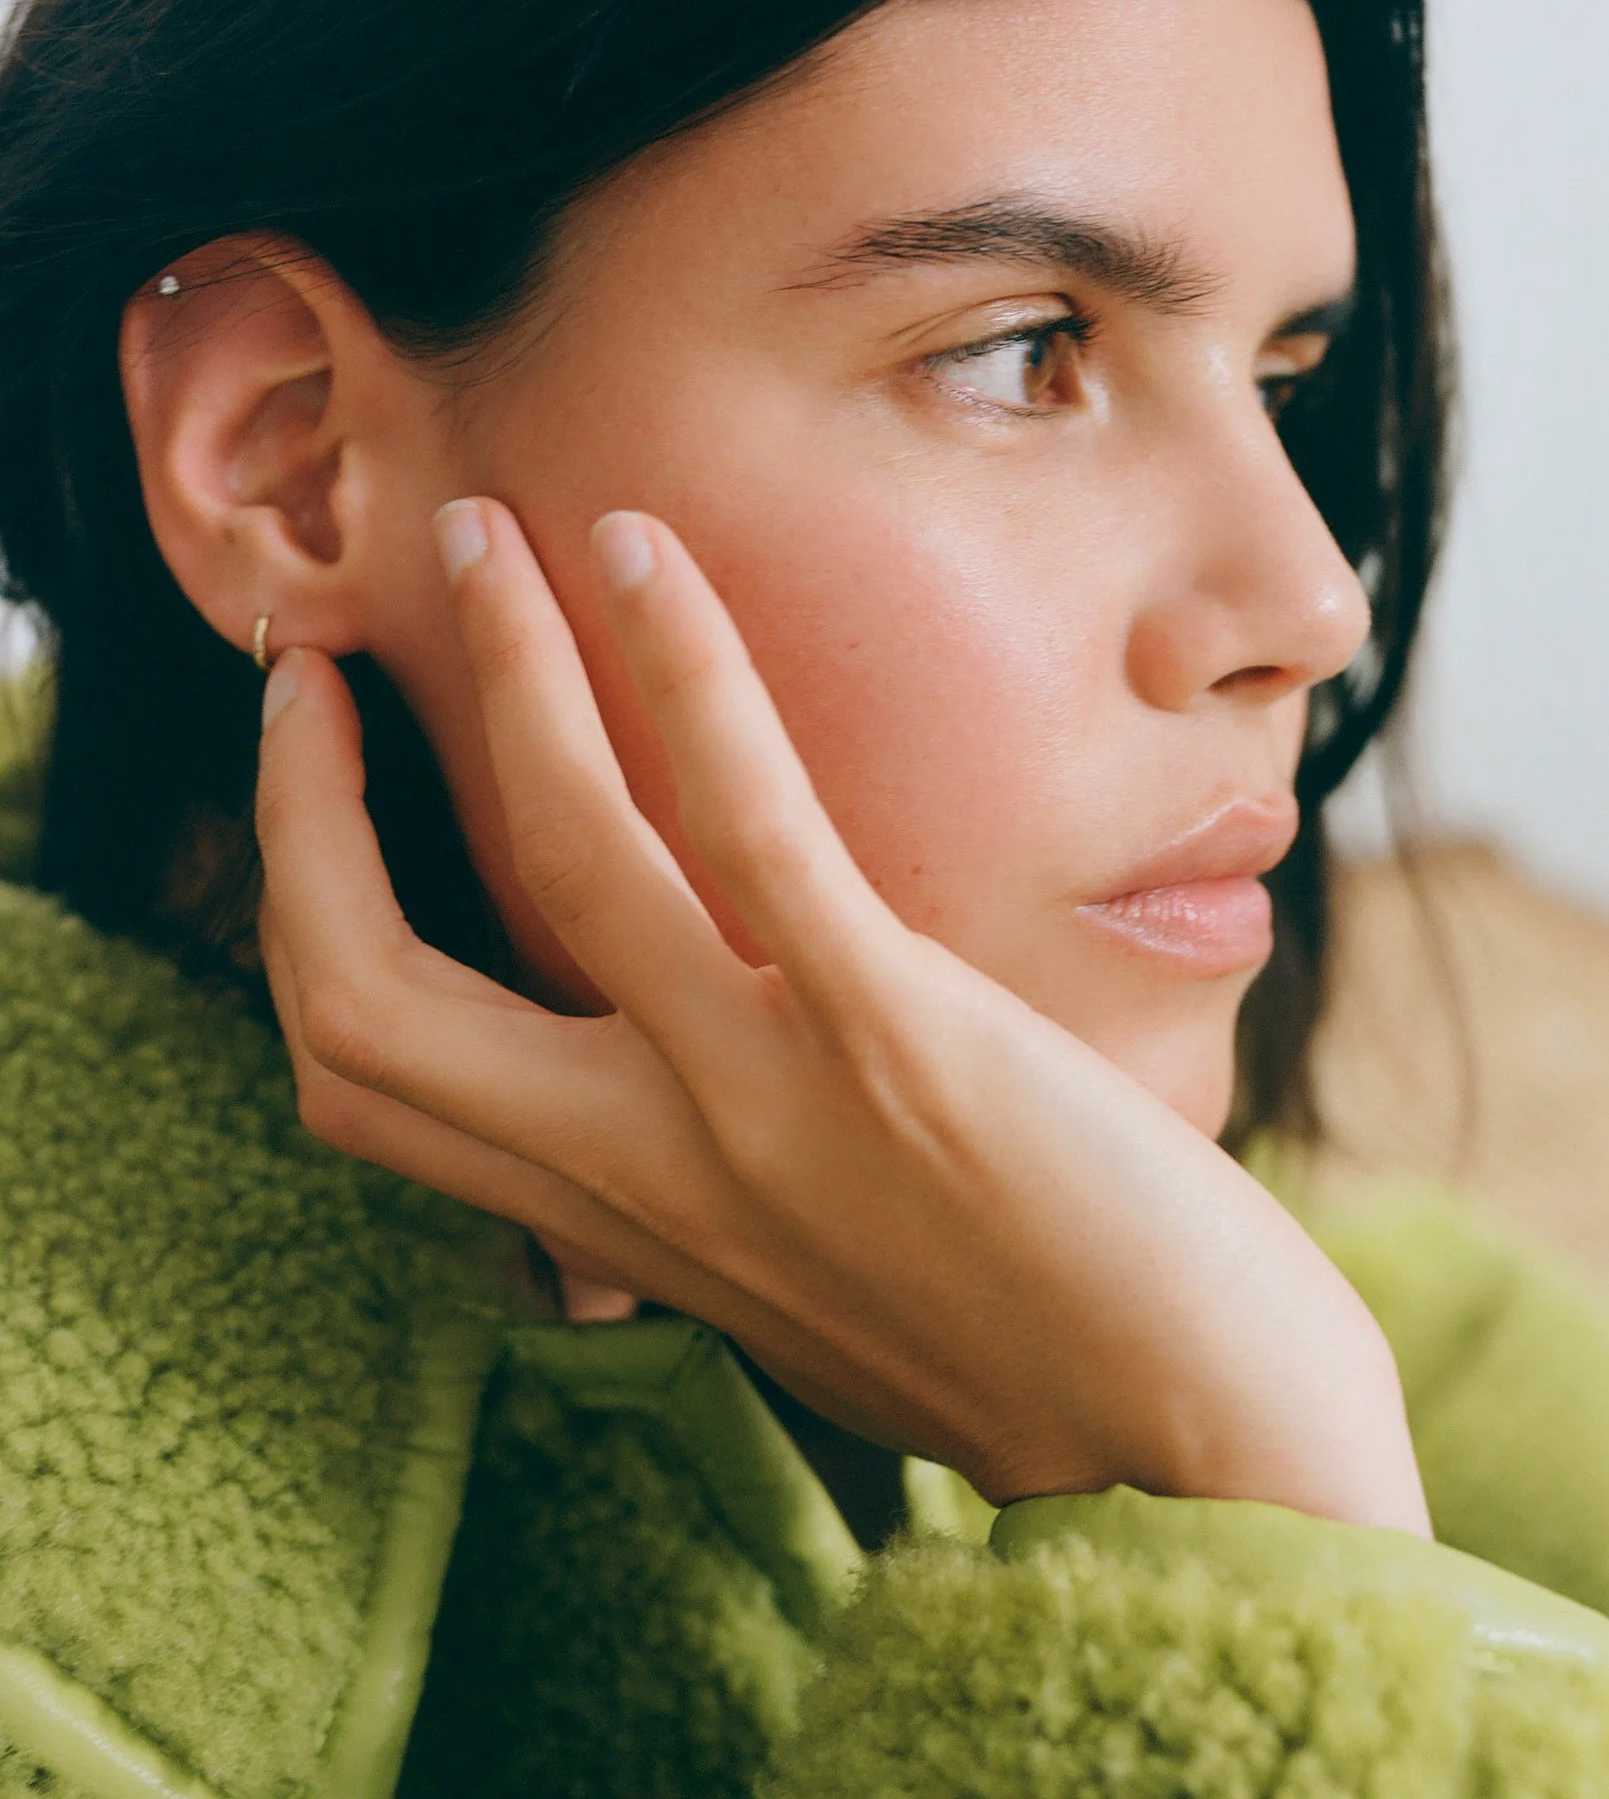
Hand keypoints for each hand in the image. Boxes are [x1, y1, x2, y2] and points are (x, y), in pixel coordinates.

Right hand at [254, 499, 1427, 1529]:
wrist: (1208, 1444)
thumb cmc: (1025, 1354)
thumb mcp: (800, 1287)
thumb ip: (703, 1195)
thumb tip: (670, 1099)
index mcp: (616, 1218)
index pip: (364, 1076)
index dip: (301, 907)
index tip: (315, 769)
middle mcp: (645, 1168)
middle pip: (365, 991)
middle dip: (303, 801)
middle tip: (323, 642)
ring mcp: (757, 1101)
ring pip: (557, 851)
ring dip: (498, 669)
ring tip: (482, 532)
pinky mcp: (893, 1040)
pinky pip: (750, 828)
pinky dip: (684, 673)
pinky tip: (648, 556)